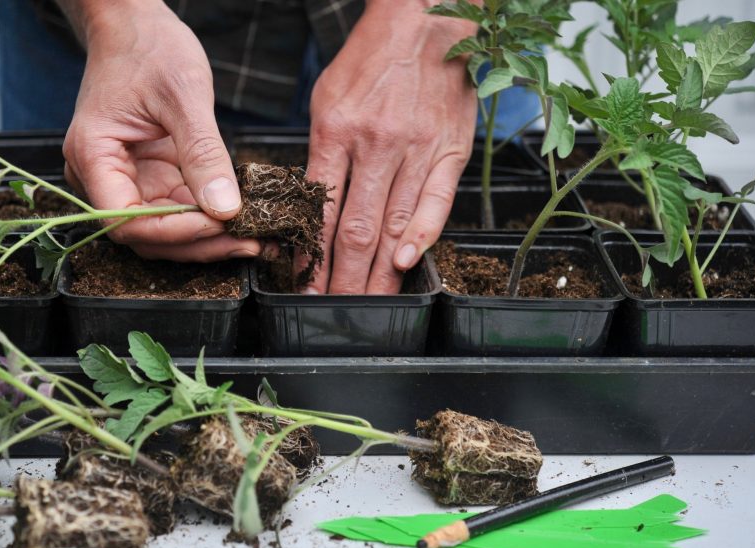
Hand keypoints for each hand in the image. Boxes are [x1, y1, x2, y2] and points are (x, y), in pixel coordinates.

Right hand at [60, 1, 259, 261]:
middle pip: (146, 234)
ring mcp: (125, 180)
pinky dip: (208, 219)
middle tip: (251, 243)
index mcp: (94, 156)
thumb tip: (224, 209)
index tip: (220, 224)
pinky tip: (242, 221)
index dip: (174, 232)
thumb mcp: (183, 95)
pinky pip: (177, 211)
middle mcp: (100, 177)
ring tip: (255, 239)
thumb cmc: (149, 48)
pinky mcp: (148, 178)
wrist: (135, 27)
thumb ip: (203, 154)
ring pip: (164, 230)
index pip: (125, 220)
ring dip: (207, 239)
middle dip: (199, 243)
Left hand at [304, 1, 477, 292]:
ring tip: (368, 305)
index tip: (304, 284)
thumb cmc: (370, 62)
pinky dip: (423, 235)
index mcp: (337, 131)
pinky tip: (407, 264)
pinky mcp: (450, 149)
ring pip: (395, 224)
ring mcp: (416, 149)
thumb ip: (322, 155)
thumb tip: (314, 208)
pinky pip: (437, 201)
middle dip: (344, 278)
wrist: (426, 21)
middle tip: (334, 311)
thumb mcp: (327, 100)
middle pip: (357, 228)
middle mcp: (376, 145)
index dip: (313, 254)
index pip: (322, 209)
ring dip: (380, 272)